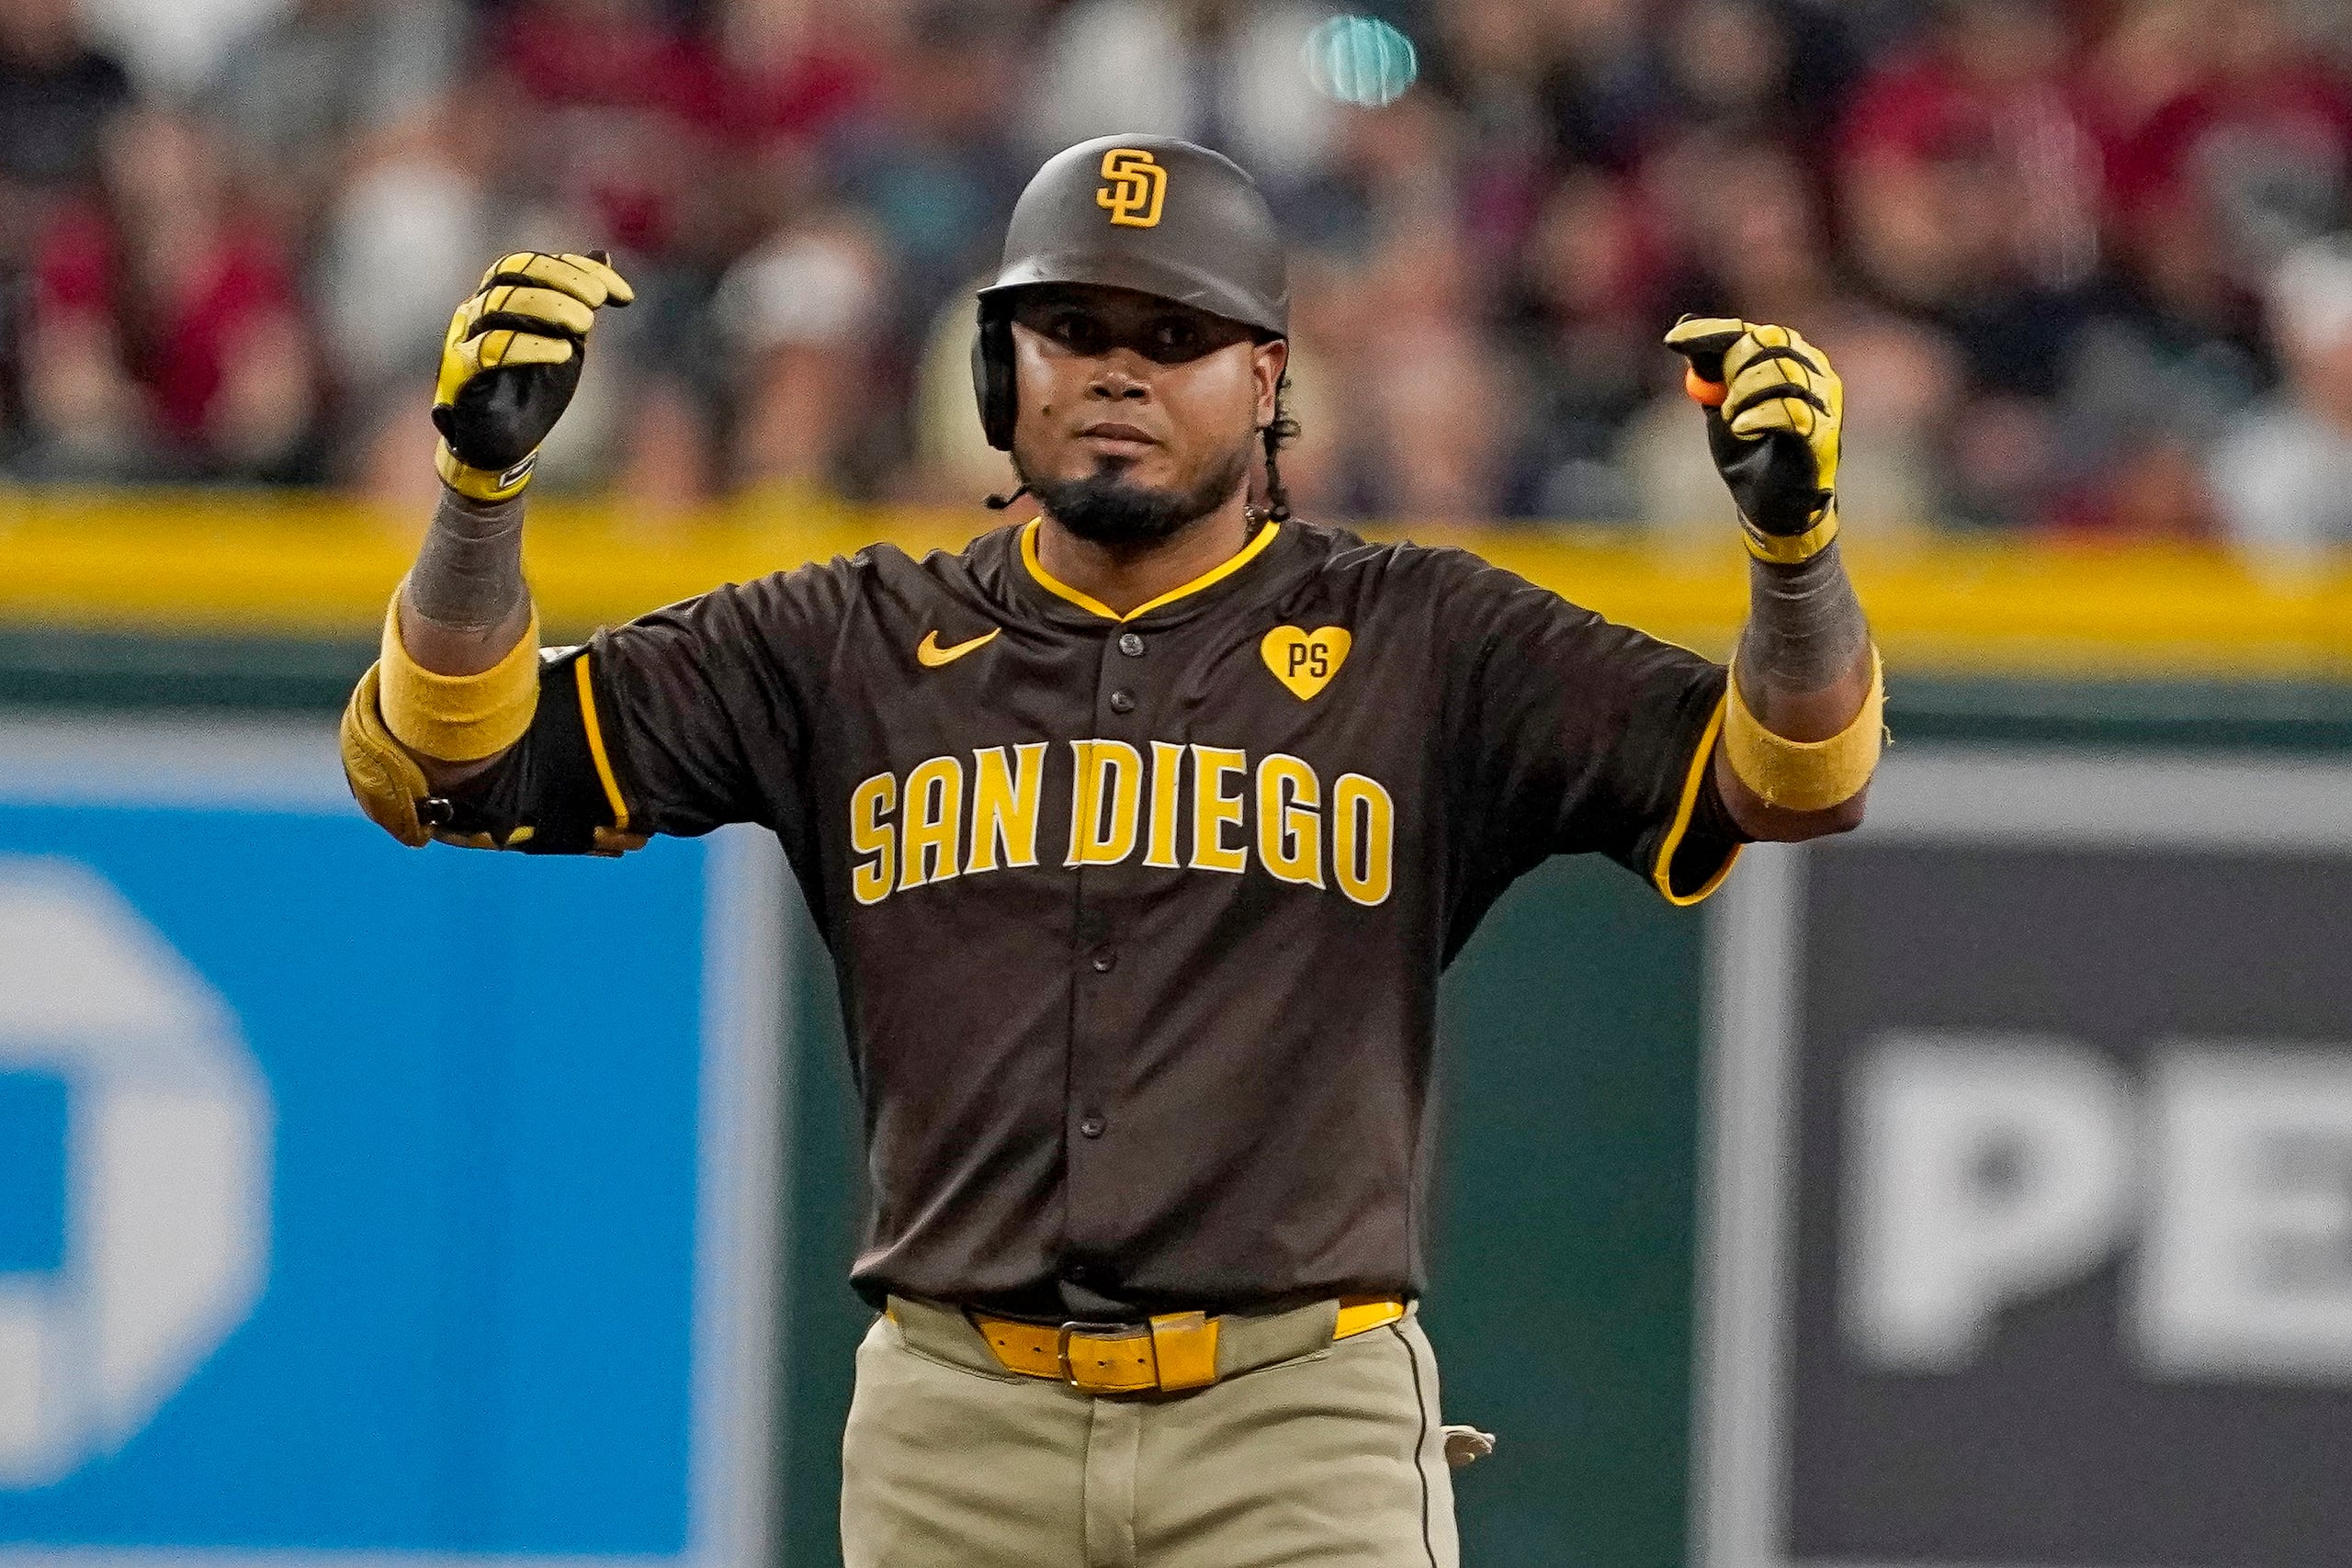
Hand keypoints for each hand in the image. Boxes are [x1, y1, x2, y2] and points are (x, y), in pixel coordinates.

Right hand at [432, 250, 633, 501]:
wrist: (505, 444)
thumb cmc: (533, 388)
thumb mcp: (567, 338)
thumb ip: (578, 299)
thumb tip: (601, 254)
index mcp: (503, 297)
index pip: (534, 264)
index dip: (579, 270)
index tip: (623, 296)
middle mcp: (479, 309)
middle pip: (512, 272)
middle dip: (561, 280)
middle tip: (598, 303)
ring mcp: (465, 337)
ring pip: (499, 303)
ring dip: (547, 307)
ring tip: (586, 325)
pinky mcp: (462, 372)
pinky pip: (489, 349)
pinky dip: (529, 346)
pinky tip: (563, 353)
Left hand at [1663, 316, 1842, 562]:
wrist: (1768, 503)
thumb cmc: (1749, 448)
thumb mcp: (1720, 403)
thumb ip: (1709, 369)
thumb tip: (1682, 324)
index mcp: (1788, 356)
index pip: (1748, 331)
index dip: (1710, 332)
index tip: (1673, 340)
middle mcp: (1813, 369)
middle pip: (1769, 343)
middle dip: (1734, 366)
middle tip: (1723, 398)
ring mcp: (1823, 400)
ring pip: (1781, 373)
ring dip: (1745, 396)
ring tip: (1734, 420)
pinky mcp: (1823, 432)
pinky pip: (1790, 412)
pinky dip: (1759, 417)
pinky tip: (1743, 428)